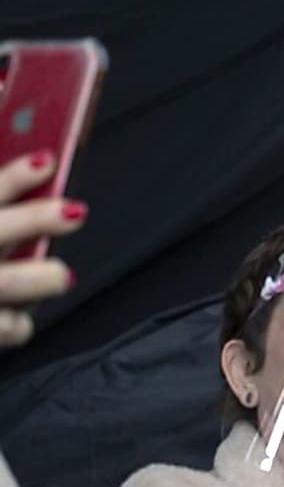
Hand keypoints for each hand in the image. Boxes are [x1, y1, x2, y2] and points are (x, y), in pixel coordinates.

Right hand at [0, 152, 85, 345]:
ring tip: (60, 275)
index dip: (15, 177)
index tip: (46, 160)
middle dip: (35, 219)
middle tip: (74, 212)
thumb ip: (7, 212)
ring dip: (44, 277)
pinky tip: (18, 314)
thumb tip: (44, 168)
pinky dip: (20, 321)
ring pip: (9, 282)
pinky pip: (11, 326)